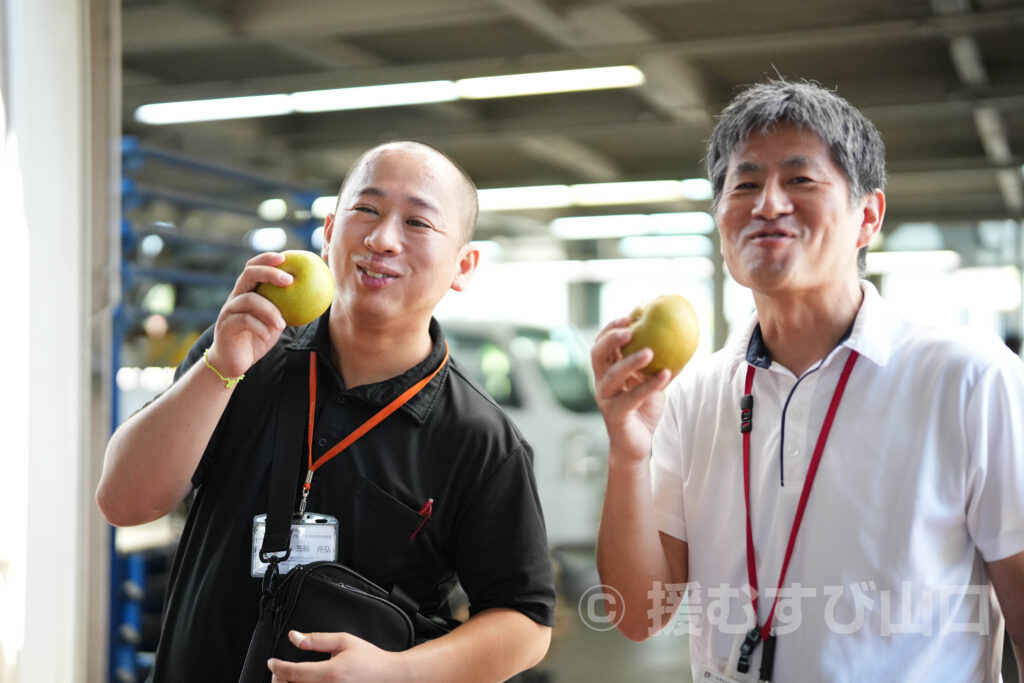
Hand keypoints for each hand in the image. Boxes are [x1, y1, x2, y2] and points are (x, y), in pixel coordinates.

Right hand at [205, 252, 292, 378]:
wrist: (234, 361)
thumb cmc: (259, 338)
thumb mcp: (277, 321)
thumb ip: (289, 309)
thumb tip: (316, 298)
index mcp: (247, 291)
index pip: (253, 267)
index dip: (267, 259)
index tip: (285, 257)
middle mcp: (236, 297)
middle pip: (248, 274)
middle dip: (269, 273)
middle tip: (289, 280)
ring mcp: (229, 310)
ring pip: (248, 300)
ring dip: (269, 310)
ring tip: (282, 324)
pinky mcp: (225, 326)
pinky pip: (244, 321)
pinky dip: (260, 327)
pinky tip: (269, 335)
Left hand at [267, 630, 407, 682]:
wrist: (389, 677)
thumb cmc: (369, 660)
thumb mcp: (344, 641)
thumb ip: (317, 640)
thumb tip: (295, 637)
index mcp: (331, 673)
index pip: (294, 673)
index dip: (278, 667)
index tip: (272, 662)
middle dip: (279, 680)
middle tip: (279, 672)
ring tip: (289, 679)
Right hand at [590, 317, 671, 463]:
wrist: (638, 444)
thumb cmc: (644, 409)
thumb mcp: (652, 382)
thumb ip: (660, 363)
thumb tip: (683, 339)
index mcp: (607, 371)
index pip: (602, 344)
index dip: (610, 328)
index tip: (629, 316)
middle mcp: (601, 382)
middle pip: (597, 354)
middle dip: (611, 339)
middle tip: (631, 330)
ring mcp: (606, 399)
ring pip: (612, 375)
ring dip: (630, 361)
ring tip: (650, 352)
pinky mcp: (615, 415)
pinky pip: (632, 397)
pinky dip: (649, 385)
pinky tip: (666, 375)